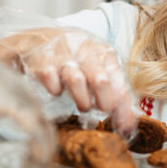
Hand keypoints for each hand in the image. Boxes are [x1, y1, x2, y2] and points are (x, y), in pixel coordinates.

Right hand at [0, 28, 136, 135]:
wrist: (39, 38)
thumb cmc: (73, 59)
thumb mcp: (96, 68)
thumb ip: (112, 91)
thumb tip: (127, 124)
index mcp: (104, 53)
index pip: (119, 83)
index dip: (123, 109)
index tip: (124, 129)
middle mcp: (85, 50)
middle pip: (101, 80)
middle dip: (104, 102)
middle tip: (101, 110)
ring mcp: (63, 54)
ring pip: (76, 81)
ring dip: (82, 100)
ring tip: (83, 105)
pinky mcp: (42, 58)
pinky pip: (51, 80)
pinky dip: (55, 90)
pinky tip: (58, 90)